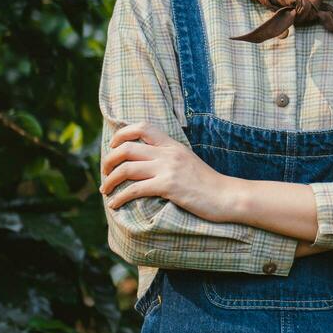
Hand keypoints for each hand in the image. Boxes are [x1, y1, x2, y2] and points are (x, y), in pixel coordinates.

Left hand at [101, 122, 235, 221]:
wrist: (227, 196)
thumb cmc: (208, 184)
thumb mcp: (188, 162)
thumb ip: (169, 158)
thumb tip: (148, 163)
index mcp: (172, 145)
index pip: (142, 126)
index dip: (121, 135)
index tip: (113, 148)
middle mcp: (168, 153)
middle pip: (127, 148)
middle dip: (108, 160)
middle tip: (104, 173)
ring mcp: (168, 169)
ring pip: (126, 168)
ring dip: (110, 180)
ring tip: (105, 190)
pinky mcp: (168, 186)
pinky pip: (135, 189)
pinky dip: (120, 197)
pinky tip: (115, 205)